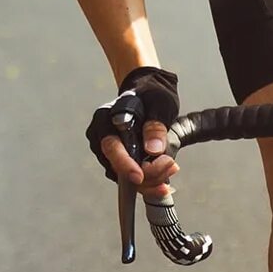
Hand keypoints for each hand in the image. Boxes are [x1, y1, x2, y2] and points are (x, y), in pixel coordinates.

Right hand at [88, 65, 180, 197]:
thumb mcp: (159, 103)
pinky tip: (164, 172)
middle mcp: (101, 135)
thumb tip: (153, 150)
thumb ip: (155, 126)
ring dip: (150, 178)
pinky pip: (130, 176)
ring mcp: (107, 150)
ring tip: (172, 167)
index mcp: (105, 118)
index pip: (111, 147)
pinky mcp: (117, 159)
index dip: (125, 165)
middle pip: (117, 166)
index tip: (139, 176)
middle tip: (171, 167)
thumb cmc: (152, 94)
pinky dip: (148, 178)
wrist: (149, 93)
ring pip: (124, 176)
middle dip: (146, 174)